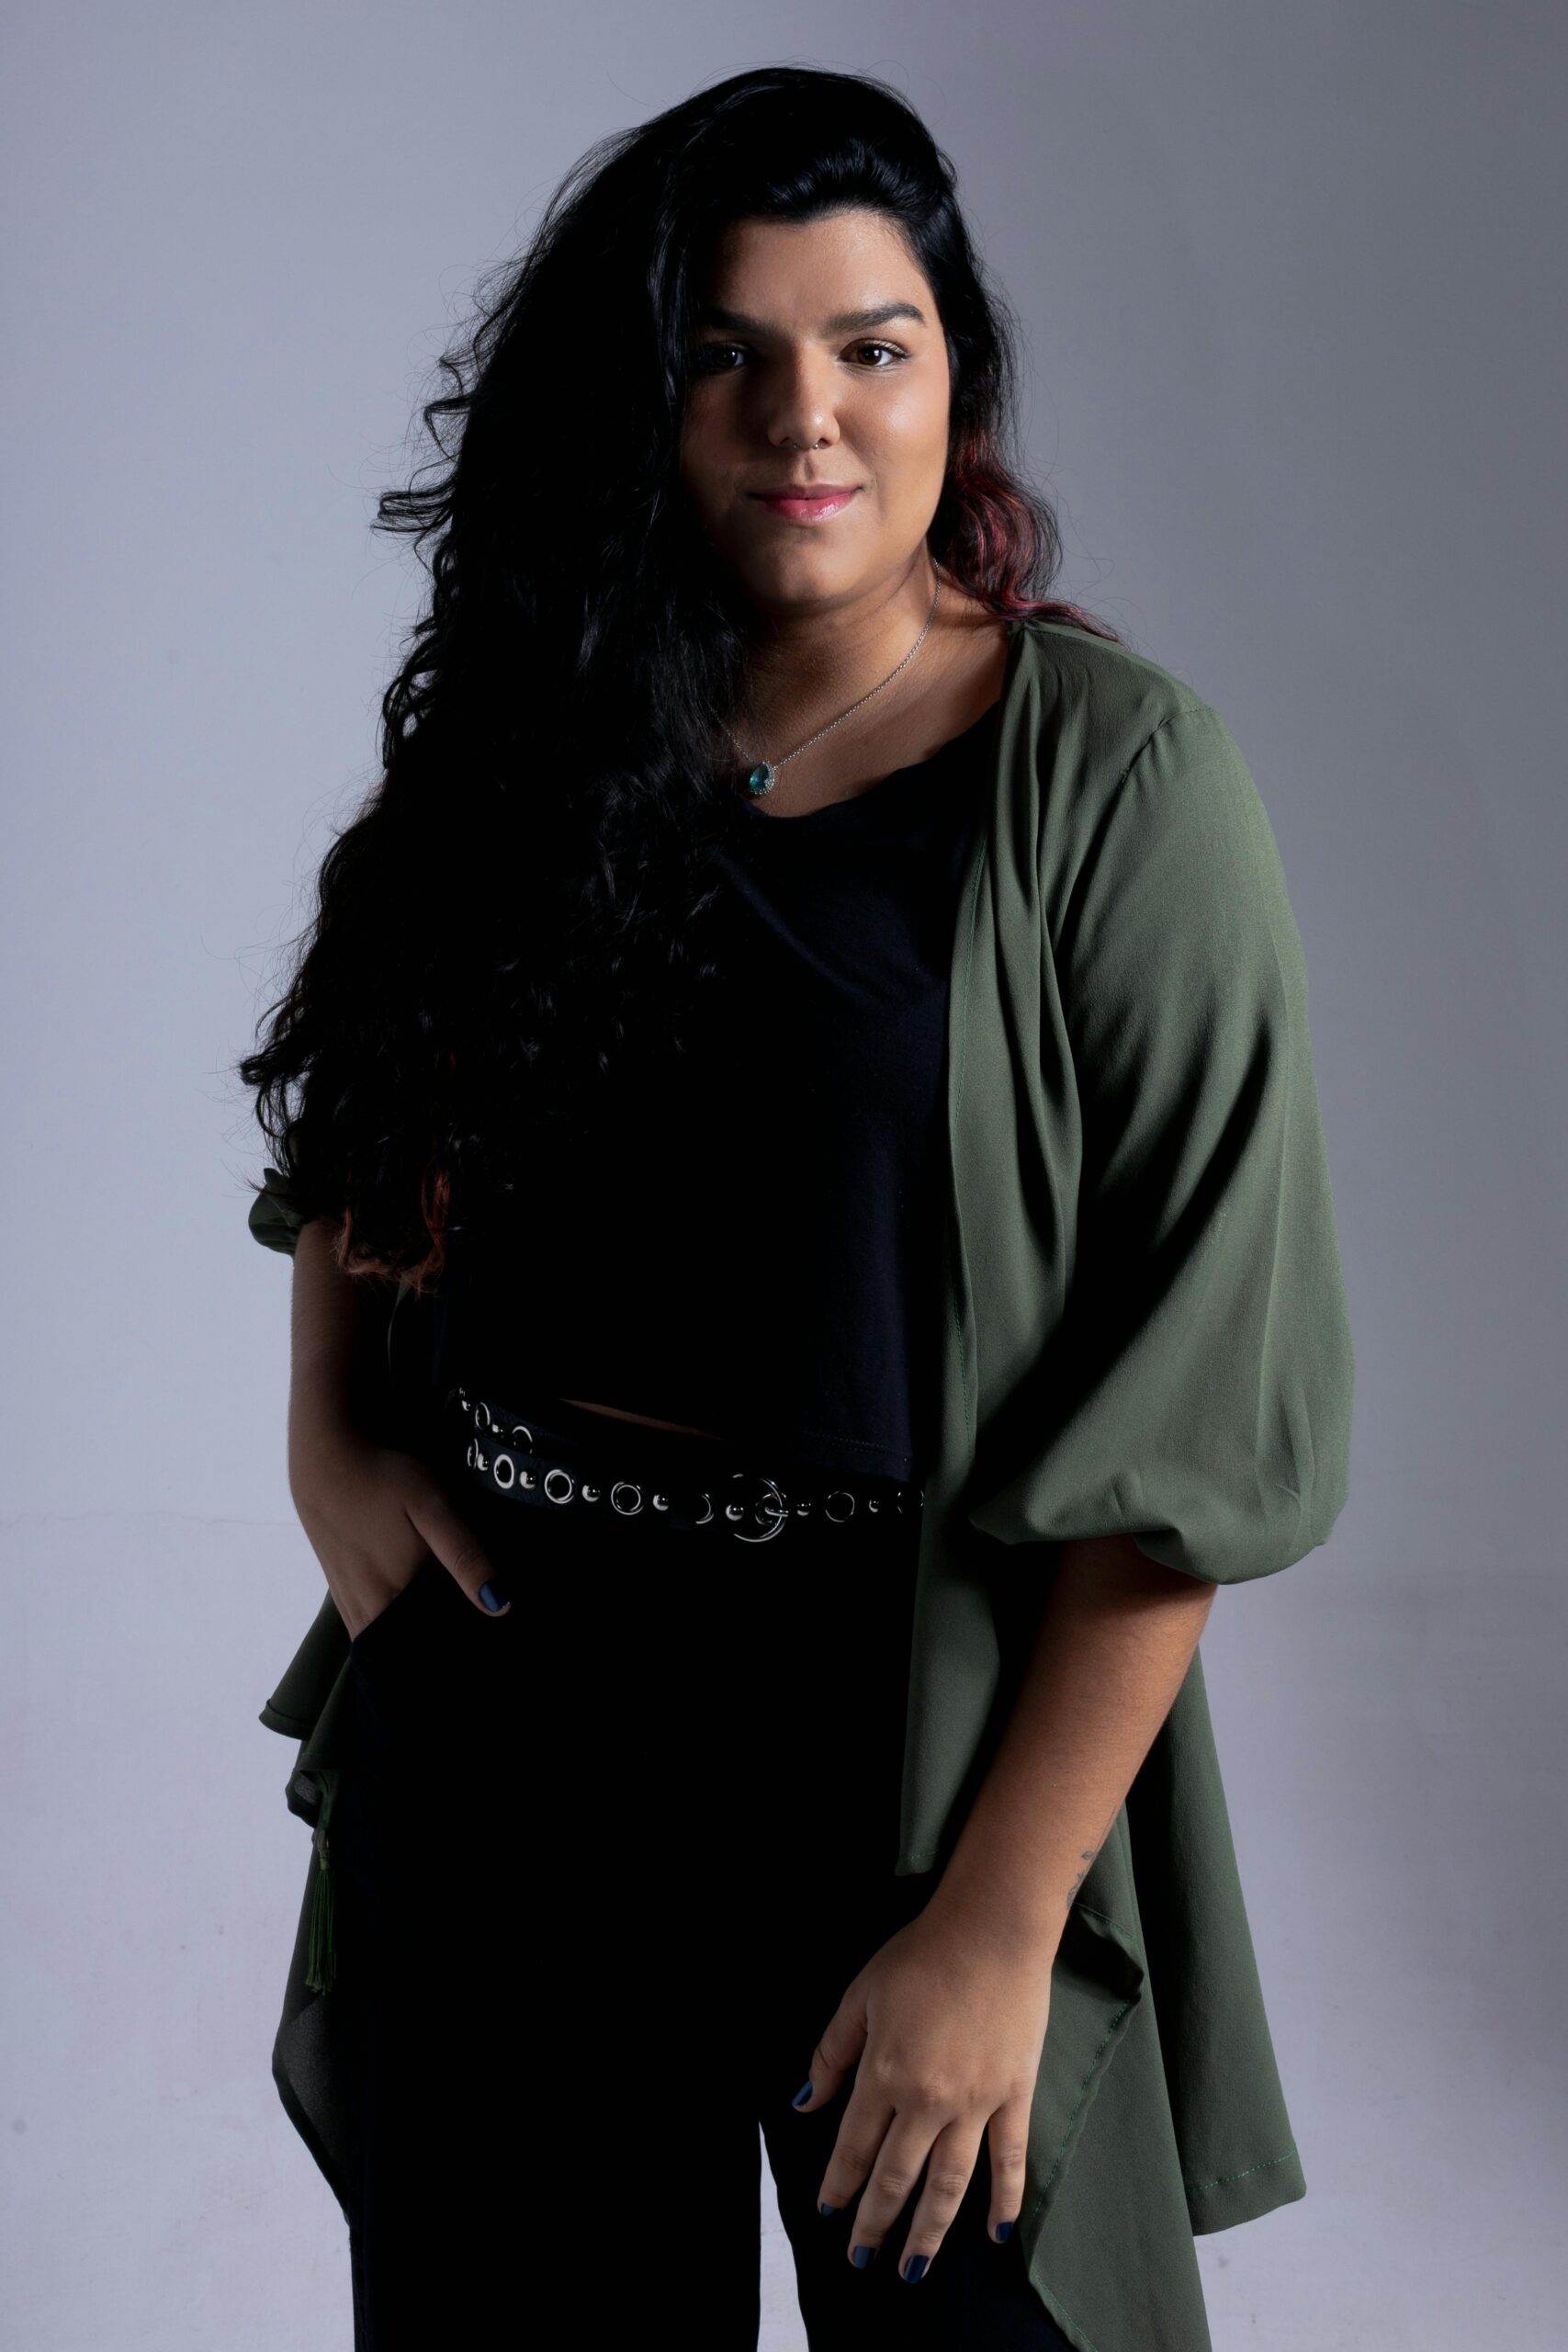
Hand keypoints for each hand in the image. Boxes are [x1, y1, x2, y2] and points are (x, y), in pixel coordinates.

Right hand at [289, 1414, 510, 1638]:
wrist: (324, 1461)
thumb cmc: (382, 1479)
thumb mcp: (432, 1507)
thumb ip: (463, 1555)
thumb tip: (500, 1605)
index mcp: (397, 1593)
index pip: (433, 1646)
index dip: (457, 1658)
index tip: (485, 1660)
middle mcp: (370, 1606)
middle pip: (407, 1651)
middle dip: (437, 1659)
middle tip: (471, 1655)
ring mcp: (350, 1599)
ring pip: (383, 1643)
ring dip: (409, 1648)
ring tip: (440, 1646)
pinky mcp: (339, 1588)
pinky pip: (365, 1628)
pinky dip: (387, 1634)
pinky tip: (405, 1623)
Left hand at [789, 1898, 1054, 2280]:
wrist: (991, 1929)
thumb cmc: (920, 1955)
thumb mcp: (859, 1995)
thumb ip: (831, 2054)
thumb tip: (804, 2104)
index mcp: (884, 2073)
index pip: (855, 2147)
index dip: (840, 2184)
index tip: (828, 2212)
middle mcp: (928, 2100)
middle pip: (898, 2177)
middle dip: (876, 2222)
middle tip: (861, 2258)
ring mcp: (976, 2103)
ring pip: (949, 2184)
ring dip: (929, 2231)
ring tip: (912, 2269)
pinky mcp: (1014, 2096)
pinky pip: (1010, 2161)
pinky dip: (1003, 2201)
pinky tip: (993, 2234)